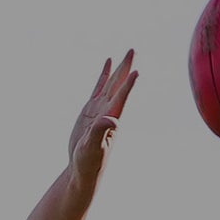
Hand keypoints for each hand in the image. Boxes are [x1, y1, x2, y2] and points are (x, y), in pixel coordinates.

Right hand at [68, 51, 138, 185]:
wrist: (83, 169)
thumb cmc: (89, 162)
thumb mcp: (93, 148)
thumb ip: (101, 133)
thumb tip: (112, 121)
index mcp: (111, 120)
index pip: (121, 99)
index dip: (128, 86)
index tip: (136, 72)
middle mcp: (109, 111)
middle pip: (119, 85)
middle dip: (127, 68)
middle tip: (133, 50)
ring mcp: (100, 109)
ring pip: (111, 83)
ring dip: (119, 68)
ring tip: (128, 53)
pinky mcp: (91, 110)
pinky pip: (99, 87)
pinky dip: (104, 75)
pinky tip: (108, 63)